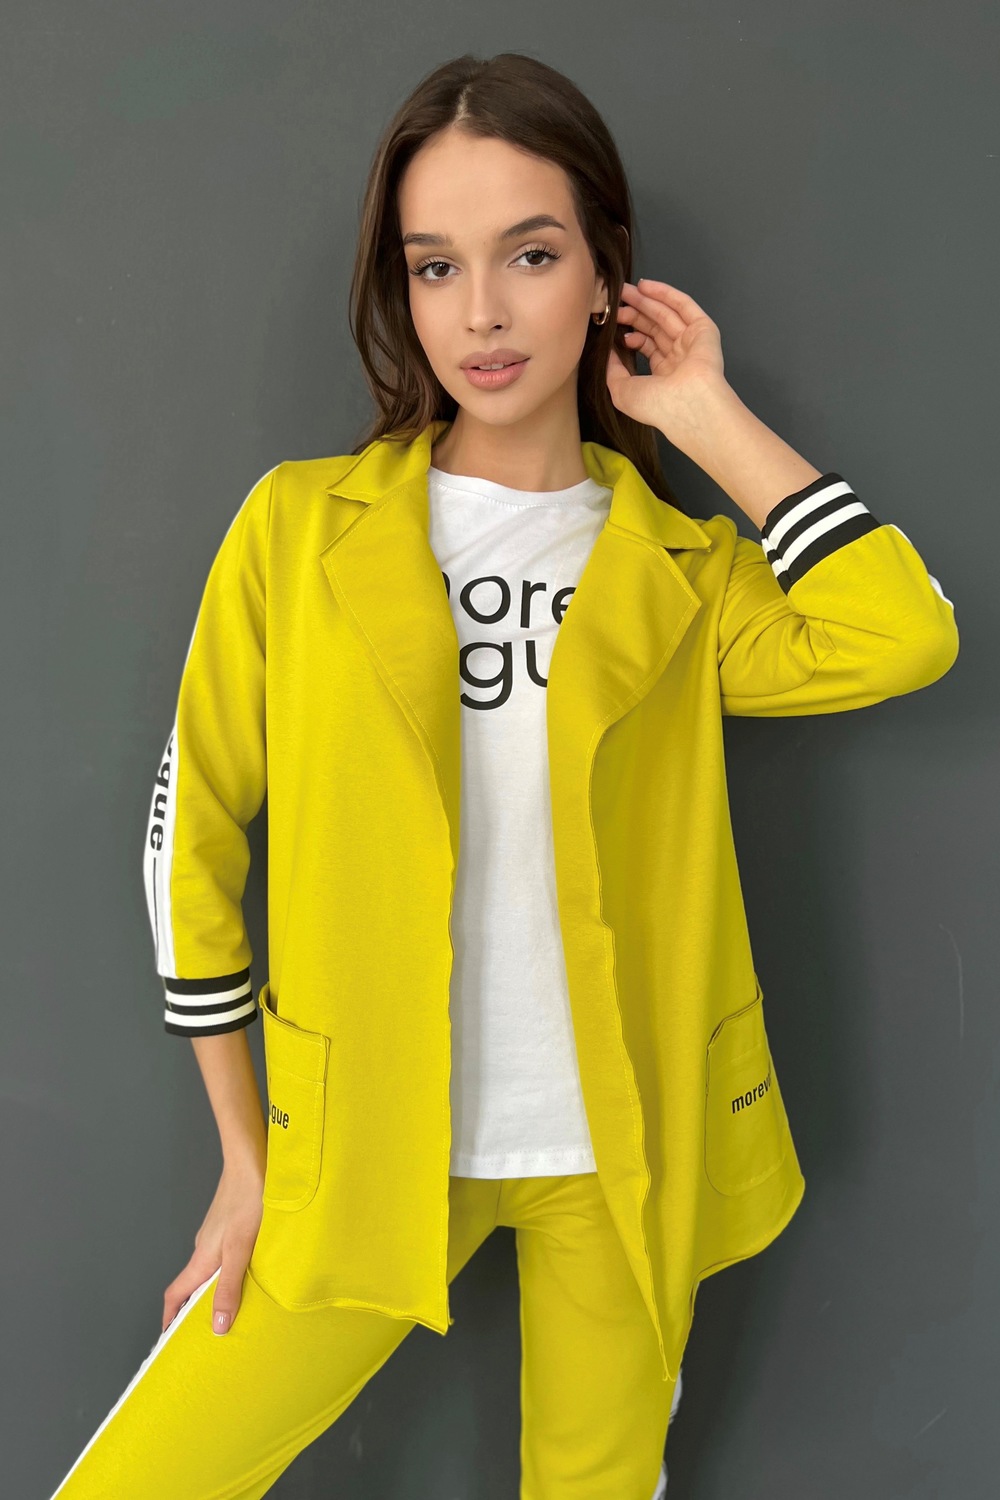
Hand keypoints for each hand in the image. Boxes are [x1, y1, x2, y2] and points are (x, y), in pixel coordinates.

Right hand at [161, 1156, 264, 1334]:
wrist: (252, 1164)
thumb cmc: (247, 1202)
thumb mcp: (241, 1250)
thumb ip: (230, 1288)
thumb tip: (216, 1327)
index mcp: (202, 1259)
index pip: (175, 1294)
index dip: (170, 1317)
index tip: (168, 1339)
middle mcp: (204, 1249)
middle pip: (191, 1286)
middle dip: (193, 1310)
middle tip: (205, 1333)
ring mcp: (215, 1236)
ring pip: (208, 1270)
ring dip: (213, 1290)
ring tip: (231, 1308)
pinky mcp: (228, 1226)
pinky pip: (222, 1256)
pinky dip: (227, 1272)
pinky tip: (247, 1274)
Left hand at [606, 278, 727, 434]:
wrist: (686, 404)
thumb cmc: (658, 406)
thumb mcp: (622, 390)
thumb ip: (612, 369)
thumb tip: (606, 352)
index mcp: (664, 375)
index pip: (646, 345)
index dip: (629, 333)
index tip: (612, 324)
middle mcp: (679, 358)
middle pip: (655, 327)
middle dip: (634, 312)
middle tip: (616, 301)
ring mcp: (692, 342)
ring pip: (667, 313)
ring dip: (645, 300)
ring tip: (625, 291)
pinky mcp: (704, 330)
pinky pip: (683, 305)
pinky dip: (665, 293)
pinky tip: (645, 286)